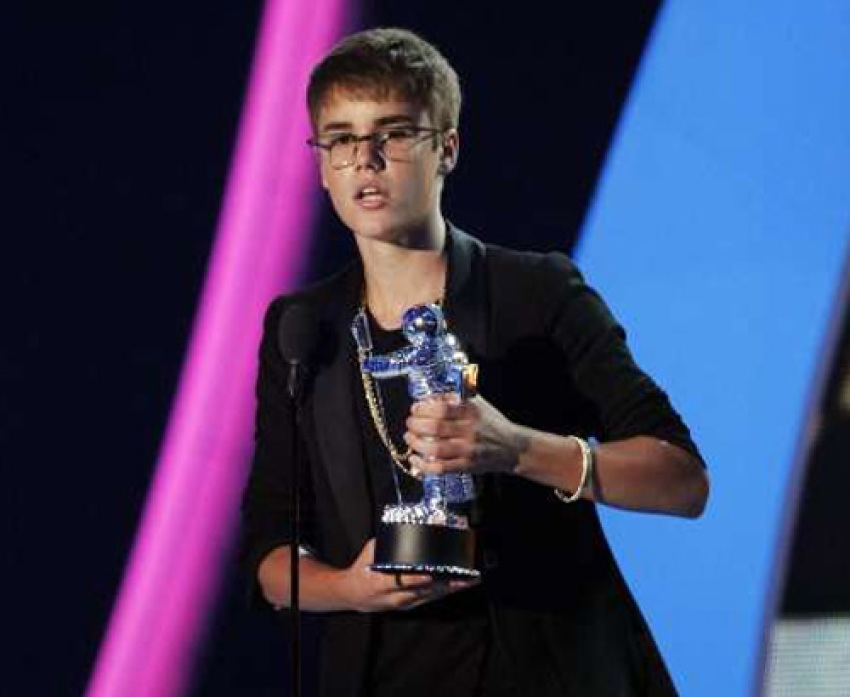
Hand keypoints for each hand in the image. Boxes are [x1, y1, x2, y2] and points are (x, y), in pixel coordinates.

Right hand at [340, 539, 477, 612]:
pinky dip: (442, 592)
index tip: (430, 574)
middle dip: (444, 586)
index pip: (401, 582)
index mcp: (380, 582)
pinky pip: (427, 599)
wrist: (352, 595)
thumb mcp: (370, 551)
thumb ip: (387, 542)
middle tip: (462, 579)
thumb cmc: (361, 570)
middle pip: (422, 592)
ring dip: (448, 589)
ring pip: (429, 597)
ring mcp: (402, 603)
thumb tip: (402, 526)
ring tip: (467, 582)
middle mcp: (394, 596)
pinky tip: (456, 586)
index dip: (416, 579)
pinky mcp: (408, 606)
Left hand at [404, 395, 528, 475]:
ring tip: (410, 438)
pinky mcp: (466, 466)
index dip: (423, 408)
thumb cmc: (492, 424)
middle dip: (416, 425)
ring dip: (416, 443)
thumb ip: (455, 398)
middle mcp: (470, 431)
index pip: (442, 408)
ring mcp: (468, 450)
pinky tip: (415, 459)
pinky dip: (423, 465)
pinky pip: (440, 468)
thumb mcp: (478, 404)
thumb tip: (428, 398)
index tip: (415, 409)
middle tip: (410, 423)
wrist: (513, 447)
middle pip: (435, 427)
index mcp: (472, 412)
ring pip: (435, 448)